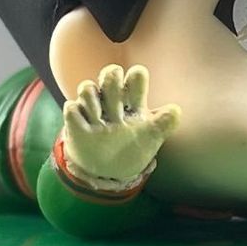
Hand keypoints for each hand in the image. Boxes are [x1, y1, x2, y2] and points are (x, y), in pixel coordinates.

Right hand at [59, 63, 182, 193]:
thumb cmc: (132, 148)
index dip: (136, 77)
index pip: (136, 76)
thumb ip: (164, 124)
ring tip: (99, 118)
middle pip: (110, 73)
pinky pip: (71, 107)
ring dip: (92, 100)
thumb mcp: (151, 138)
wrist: (109, 172)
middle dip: (111, 83)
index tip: (135, 94)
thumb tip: (175, 110)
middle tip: (117, 107)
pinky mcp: (77, 122)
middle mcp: (113, 101)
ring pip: (87, 87)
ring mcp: (93, 110)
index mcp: (134, 102)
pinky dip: (77, 114)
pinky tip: (88, 127)